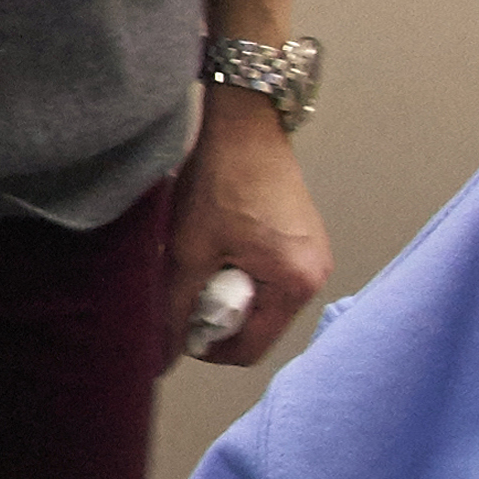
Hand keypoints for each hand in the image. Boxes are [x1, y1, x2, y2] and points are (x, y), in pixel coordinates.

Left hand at [170, 92, 332, 371]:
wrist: (245, 124)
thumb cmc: (224, 179)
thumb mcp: (188, 252)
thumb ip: (174, 308)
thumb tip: (163, 354)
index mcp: (295, 283)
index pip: (250, 349)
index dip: (208, 347)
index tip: (181, 327)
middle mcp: (315, 274)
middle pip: (259, 326)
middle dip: (219, 315)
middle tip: (188, 285)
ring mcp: (313, 256)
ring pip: (262, 301)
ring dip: (228, 291)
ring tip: (204, 259)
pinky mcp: (304, 240)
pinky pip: (270, 277)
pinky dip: (242, 272)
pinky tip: (220, 247)